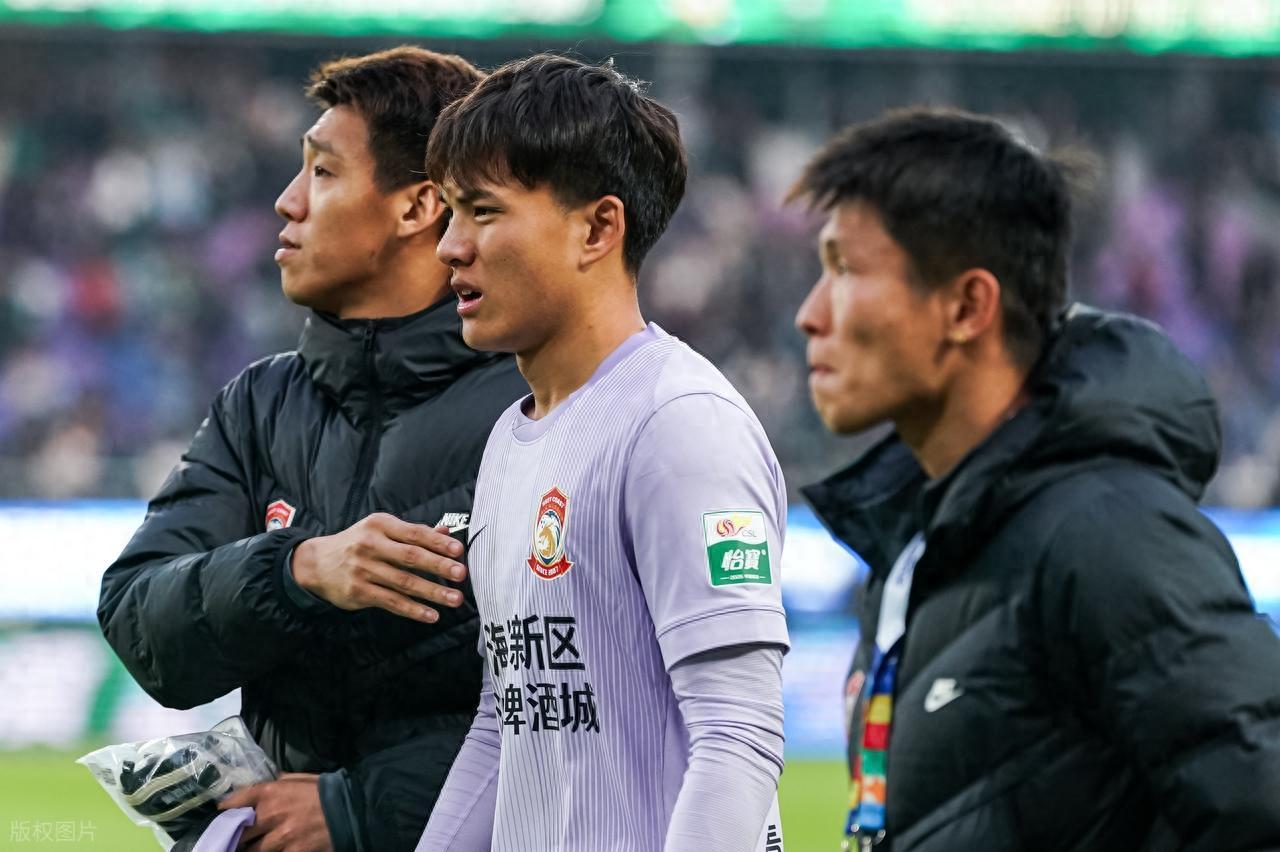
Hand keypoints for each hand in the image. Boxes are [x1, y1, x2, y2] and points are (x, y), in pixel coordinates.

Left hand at [221, 773, 331, 851]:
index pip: (237, 801)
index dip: (226, 808)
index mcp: (271, 792)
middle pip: (239, 831)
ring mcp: (280, 837)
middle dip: (236, 835)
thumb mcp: (299, 779)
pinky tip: (272, 850)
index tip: (222, 813)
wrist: (350, 810)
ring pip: (251, 851)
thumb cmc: (325, 791)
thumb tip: (265, 784)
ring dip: (249, 850)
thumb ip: (279, 783)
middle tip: (234, 838)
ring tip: (248, 849)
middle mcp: (270, 814)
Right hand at [291, 512, 465, 622]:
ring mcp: (363, 569)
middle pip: (411, 557)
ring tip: (455, 599)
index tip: (459, 551)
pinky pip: (391, 602)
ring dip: (432, 592)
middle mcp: (370, 545)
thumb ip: (413, 532)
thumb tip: (447, 531)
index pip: (415, 533)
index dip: (438, 542)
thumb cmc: (357, 543)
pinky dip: (413, 609)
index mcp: (380, 525)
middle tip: (461, 574)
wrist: (316, 562)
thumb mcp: (381, 530)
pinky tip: (432, 615)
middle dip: (439, 566)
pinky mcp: (359, 592)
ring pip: (404, 583)